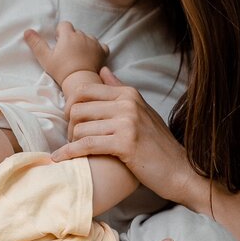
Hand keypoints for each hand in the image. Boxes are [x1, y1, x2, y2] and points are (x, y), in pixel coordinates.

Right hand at [24, 22, 108, 87]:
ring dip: (83, 44)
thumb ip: (36, 43)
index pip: (64, 25)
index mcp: (68, 35)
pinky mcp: (102, 51)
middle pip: (76, 31)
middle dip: (71, 39)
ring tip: (79, 57)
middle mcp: (82, 35)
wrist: (80, 81)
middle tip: (67, 53)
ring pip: (88, 38)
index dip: (60, 33)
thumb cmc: (61, 70)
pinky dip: (97, 49)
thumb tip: (27, 31)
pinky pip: (101, 46)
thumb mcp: (45, 58)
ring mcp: (94, 43)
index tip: (59, 43)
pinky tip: (92, 56)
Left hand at [52, 66, 197, 204]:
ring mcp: (127, 122)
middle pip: (78, 108)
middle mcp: (128, 103)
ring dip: (71, 142)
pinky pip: (86, 144)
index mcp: (129, 93)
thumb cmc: (158, 144)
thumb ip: (120, 90)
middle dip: (69, 126)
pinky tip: (60, 159)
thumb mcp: (142, 111)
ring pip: (80, 127)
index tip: (69, 121)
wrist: (179, 170)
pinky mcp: (125, 143)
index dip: (70, 106)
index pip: (85, 90)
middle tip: (72, 140)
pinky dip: (69, 153)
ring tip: (75, 152)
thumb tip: (103, 70)